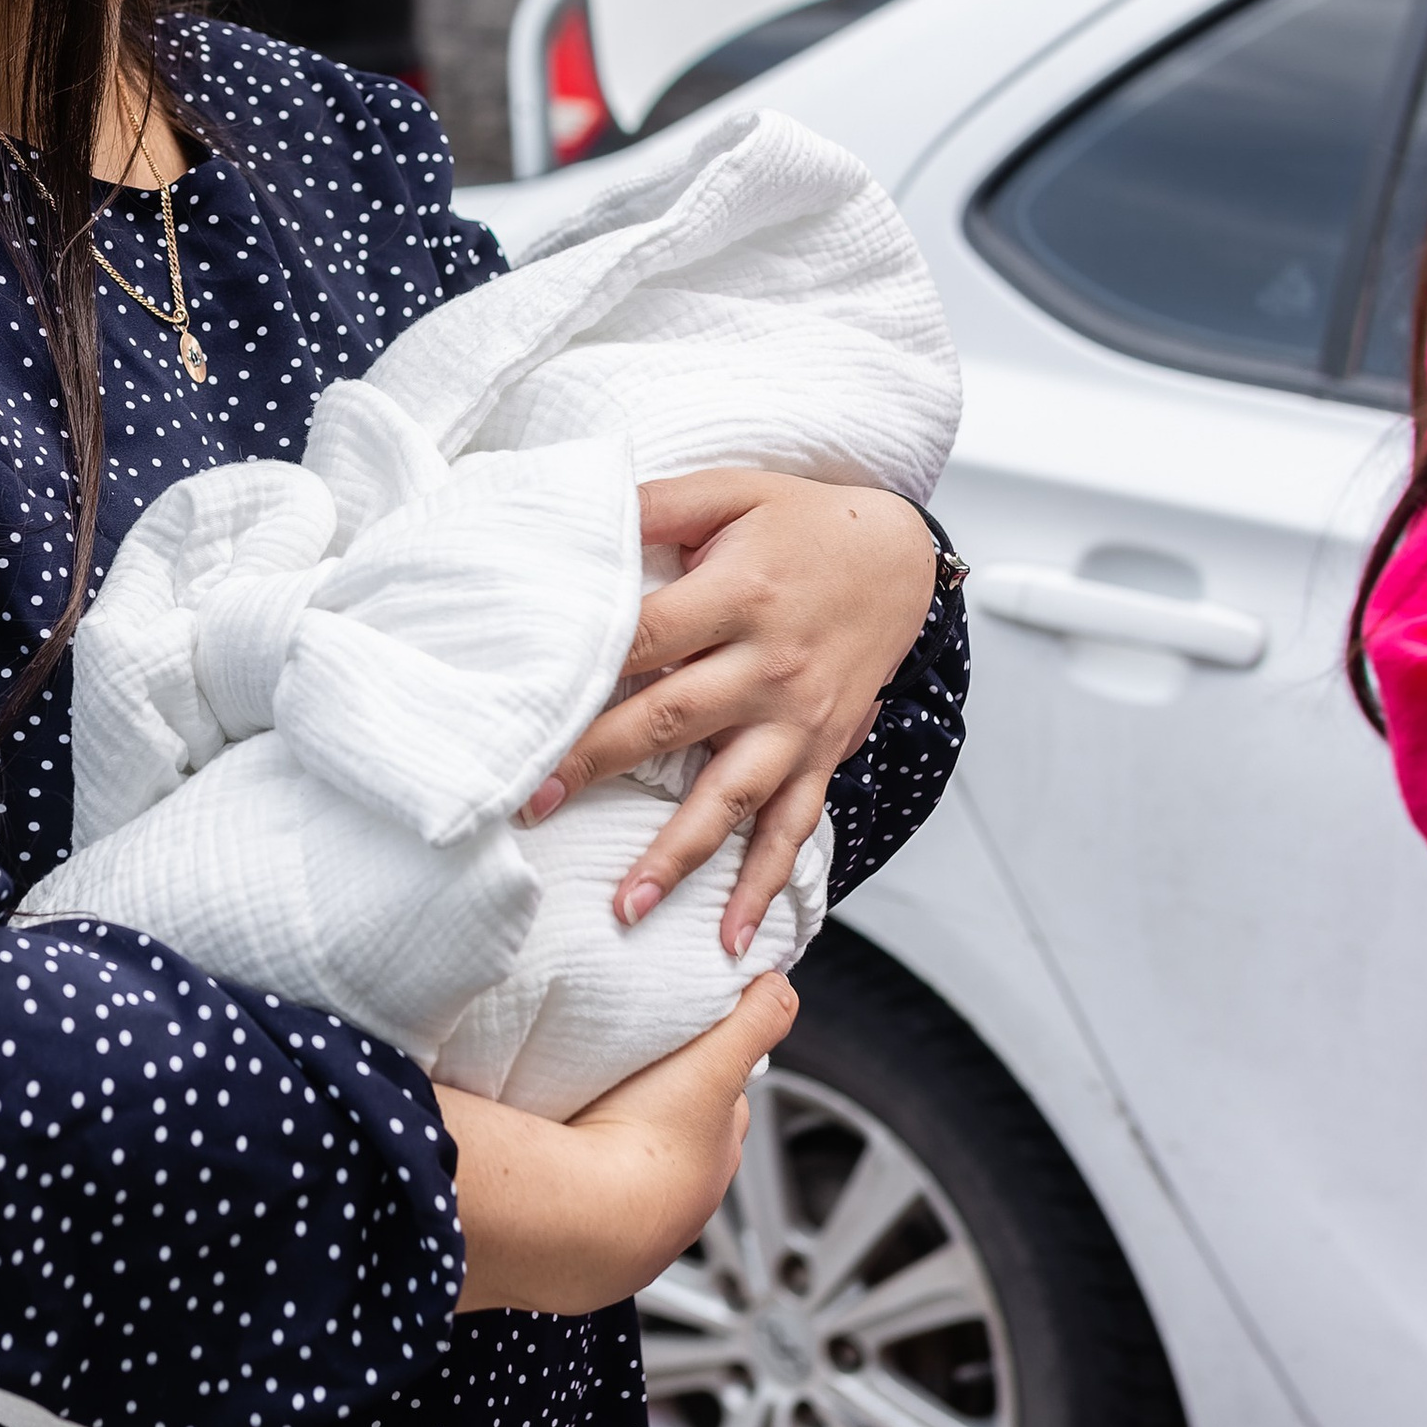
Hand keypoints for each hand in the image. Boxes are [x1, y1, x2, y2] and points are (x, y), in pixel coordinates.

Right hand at [441, 972, 796, 1314]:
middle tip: (624, 1083)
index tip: (686, 1052)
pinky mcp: (584, 1249)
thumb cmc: (645, 1143)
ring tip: (581, 1120)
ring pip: (631, 1179)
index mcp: (718, 1157)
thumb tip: (781, 989)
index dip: (710, 1074)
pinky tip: (555, 1163)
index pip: (728, 1108)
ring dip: (613, 1152)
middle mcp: (684, 1204)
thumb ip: (754, 1020)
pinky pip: (584, 1209)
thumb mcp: (713, 1063)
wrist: (576, 1214)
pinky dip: (575, 1186)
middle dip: (659, 1116)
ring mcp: (635, 1233)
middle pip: (681, 1147)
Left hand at [521, 469, 934, 955]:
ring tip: (623, 908)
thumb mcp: (734, 488)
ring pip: (730, 795)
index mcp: (739, 593)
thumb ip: (656, 503)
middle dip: (598, 766)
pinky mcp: (820, 752)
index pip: (644, 637)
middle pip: (671, 719)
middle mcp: (770, 665)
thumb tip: (578, 509)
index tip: (522, 710)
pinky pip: (792, 827)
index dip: (583, 671)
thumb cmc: (804, 521)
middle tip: (531, 807)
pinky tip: (731, 938)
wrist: (904, 557)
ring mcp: (798, 719)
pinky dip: (765, 886)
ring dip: (677, 855)